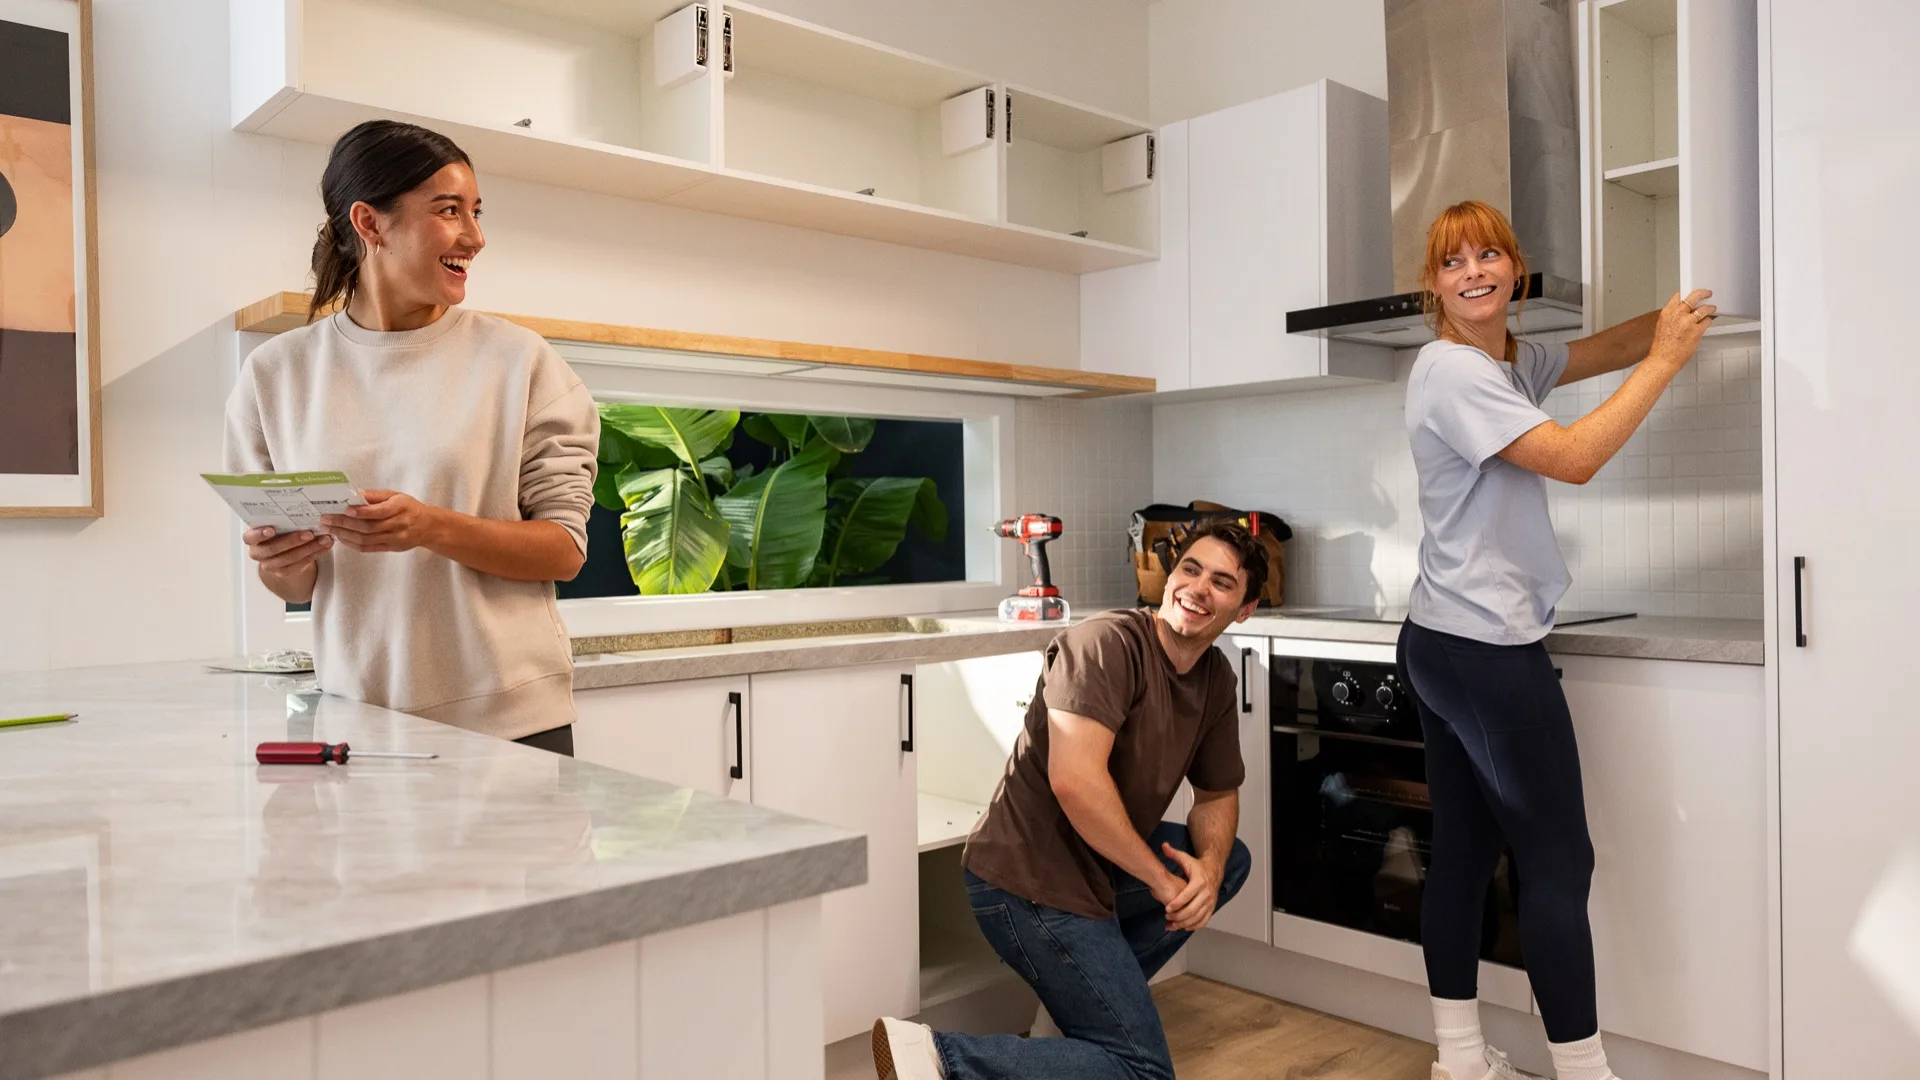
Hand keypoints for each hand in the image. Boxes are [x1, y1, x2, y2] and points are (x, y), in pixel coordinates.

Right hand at [243, 526, 331, 571]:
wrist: (280, 551)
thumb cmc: (277, 532)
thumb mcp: (275, 524)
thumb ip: (280, 519)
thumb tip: (300, 505)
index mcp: (251, 538)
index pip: (250, 537)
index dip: (259, 534)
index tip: (271, 529)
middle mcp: (258, 553)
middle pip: (273, 549)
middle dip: (292, 541)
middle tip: (309, 533)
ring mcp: (270, 565)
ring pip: (289, 558)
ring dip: (309, 548)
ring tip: (324, 539)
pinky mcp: (284, 572)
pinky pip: (300, 564)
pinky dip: (315, 554)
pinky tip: (325, 547)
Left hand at [321, 490, 444, 553]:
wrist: (427, 526)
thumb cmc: (409, 507)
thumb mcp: (395, 495)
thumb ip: (375, 496)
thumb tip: (354, 494)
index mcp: (400, 508)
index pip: (378, 512)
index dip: (360, 512)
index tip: (344, 510)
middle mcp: (398, 525)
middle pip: (367, 527)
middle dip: (344, 524)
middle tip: (326, 520)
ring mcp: (394, 538)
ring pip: (365, 539)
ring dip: (344, 534)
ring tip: (330, 529)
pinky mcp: (390, 548)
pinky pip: (367, 548)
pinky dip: (352, 543)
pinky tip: (342, 537)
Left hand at [1159, 843, 1220, 932]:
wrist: (1214, 871)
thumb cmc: (1197, 866)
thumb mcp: (1186, 859)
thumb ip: (1174, 854)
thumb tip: (1163, 845)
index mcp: (1199, 882)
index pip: (1188, 895)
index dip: (1177, 903)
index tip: (1167, 908)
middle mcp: (1207, 893)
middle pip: (1193, 909)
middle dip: (1179, 916)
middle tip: (1167, 917)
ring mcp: (1210, 902)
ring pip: (1198, 917)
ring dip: (1185, 923)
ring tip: (1172, 925)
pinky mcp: (1212, 908)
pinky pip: (1204, 920)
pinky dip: (1195, 926)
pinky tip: (1184, 927)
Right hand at [1648, 289, 1717, 370]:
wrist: (1663, 360)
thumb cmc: (1662, 347)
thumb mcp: (1662, 326)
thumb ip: (1673, 317)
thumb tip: (1682, 312)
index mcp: (1667, 313)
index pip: (1678, 296)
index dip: (1686, 293)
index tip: (1691, 294)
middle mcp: (1677, 315)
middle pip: (1694, 297)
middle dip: (1703, 293)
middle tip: (1707, 293)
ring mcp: (1688, 322)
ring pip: (1704, 308)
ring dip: (1710, 308)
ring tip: (1712, 308)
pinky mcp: (1697, 331)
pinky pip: (1707, 321)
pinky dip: (1709, 320)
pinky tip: (1709, 321)